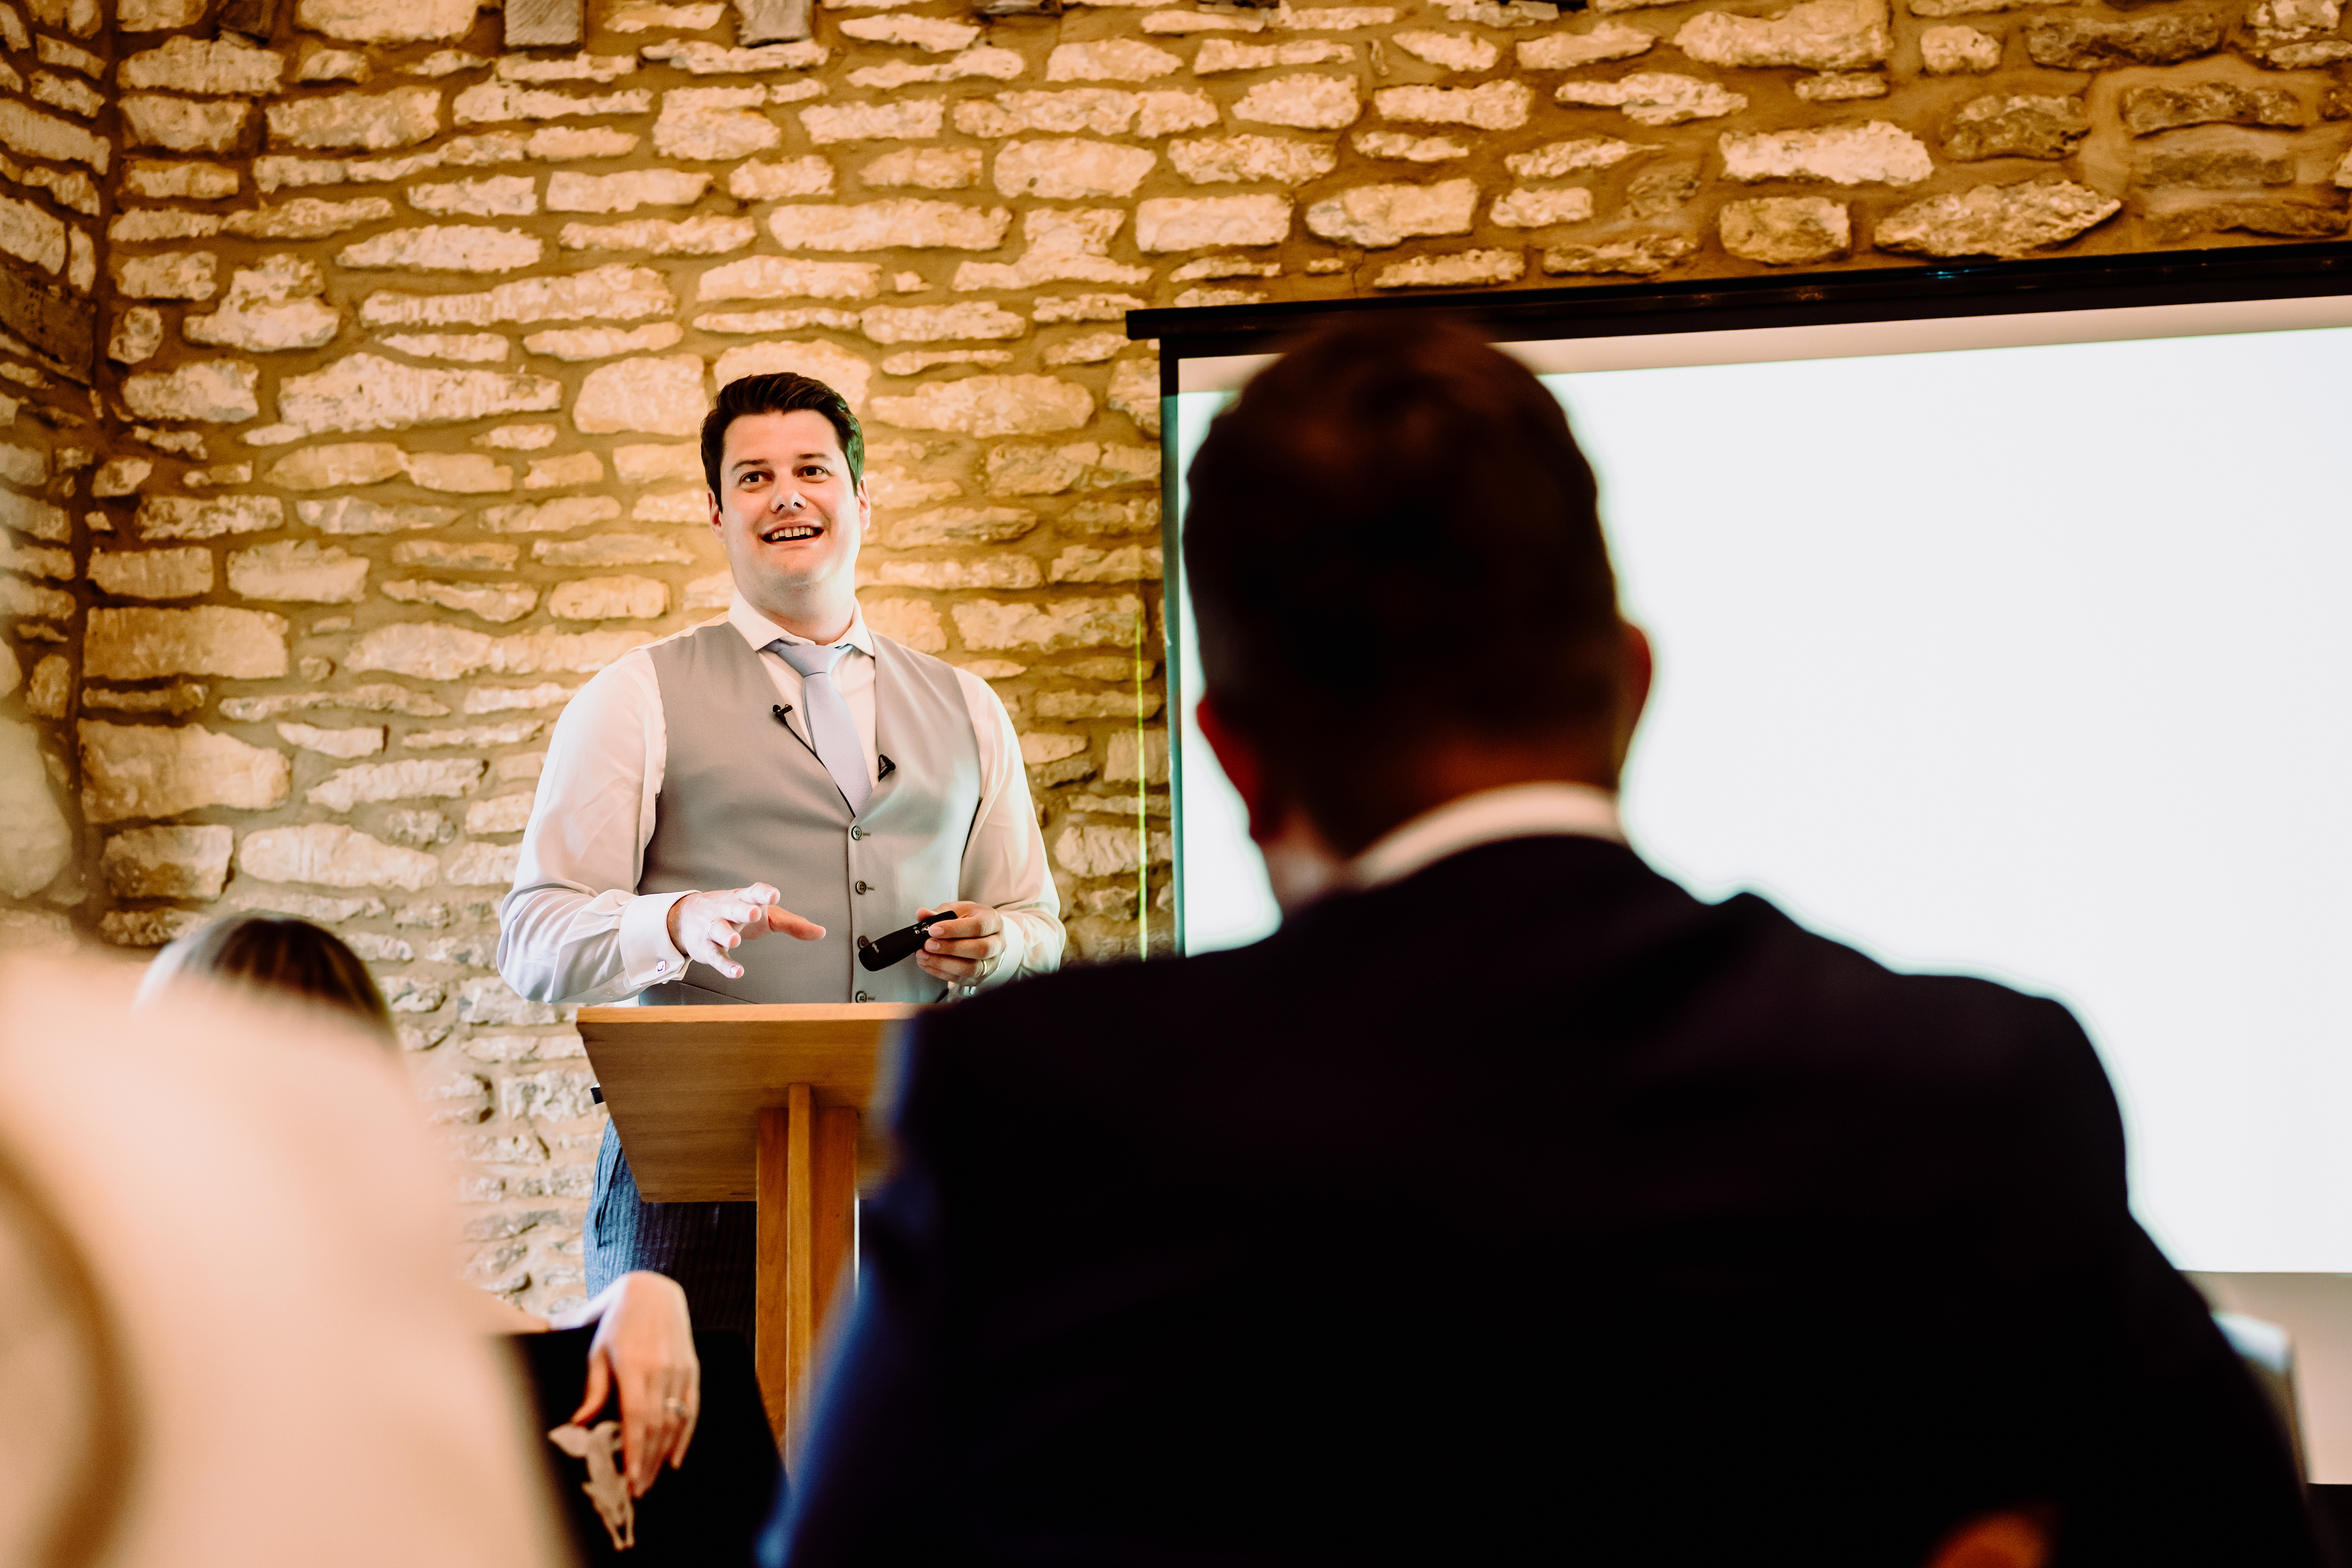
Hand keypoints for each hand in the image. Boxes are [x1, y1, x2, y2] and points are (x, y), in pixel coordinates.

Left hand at [570, 1272, 699, 1496]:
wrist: (651, 1290)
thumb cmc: (615, 1320)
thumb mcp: (596, 1349)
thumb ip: (593, 1388)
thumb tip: (580, 1423)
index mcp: (633, 1364)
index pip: (636, 1418)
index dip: (634, 1451)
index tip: (629, 1478)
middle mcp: (661, 1368)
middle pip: (657, 1426)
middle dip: (648, 1462)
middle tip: (638, 1490)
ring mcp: (680, 1368)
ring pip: (675, 1421)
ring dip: (664, 1454)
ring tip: (652, 1479)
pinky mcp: (692, 1367)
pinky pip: (691, 1408)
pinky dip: (685, 1435)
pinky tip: (675, 1457)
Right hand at [665, 883, 823, 979]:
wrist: (686, 917)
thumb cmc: (737, 913)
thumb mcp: (766, 915)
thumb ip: (793, 924)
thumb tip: (822, 933)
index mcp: (745, 898)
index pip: (753, 892)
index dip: (762, 893)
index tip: (773, 895)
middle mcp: (727, 910)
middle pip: (735, 908)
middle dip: (743, 910)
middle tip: (754, 913)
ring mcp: (713, 927)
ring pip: (718, 929)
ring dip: (726, 934)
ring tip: (735, 940)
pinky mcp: (705, 946)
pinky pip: (714, 955)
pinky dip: (724, 964)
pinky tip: (737, 972)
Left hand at [913, 900, 1004, 986]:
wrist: (985, 935)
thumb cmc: (971, 920)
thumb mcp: (957, 910)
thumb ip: (939, 912)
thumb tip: (922, 914)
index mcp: (993, 921)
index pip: (978, 926)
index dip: (954, 929)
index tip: (933, 930)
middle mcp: (997, 943)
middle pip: (979, 949)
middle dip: (950, 948)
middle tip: (928, 945)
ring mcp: (991, 962)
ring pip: (972, 969)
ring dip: (944, 964)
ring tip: (924, 956)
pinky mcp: (980, 976)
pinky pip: (962, 979)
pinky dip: (941, 973)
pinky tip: (928, 964)